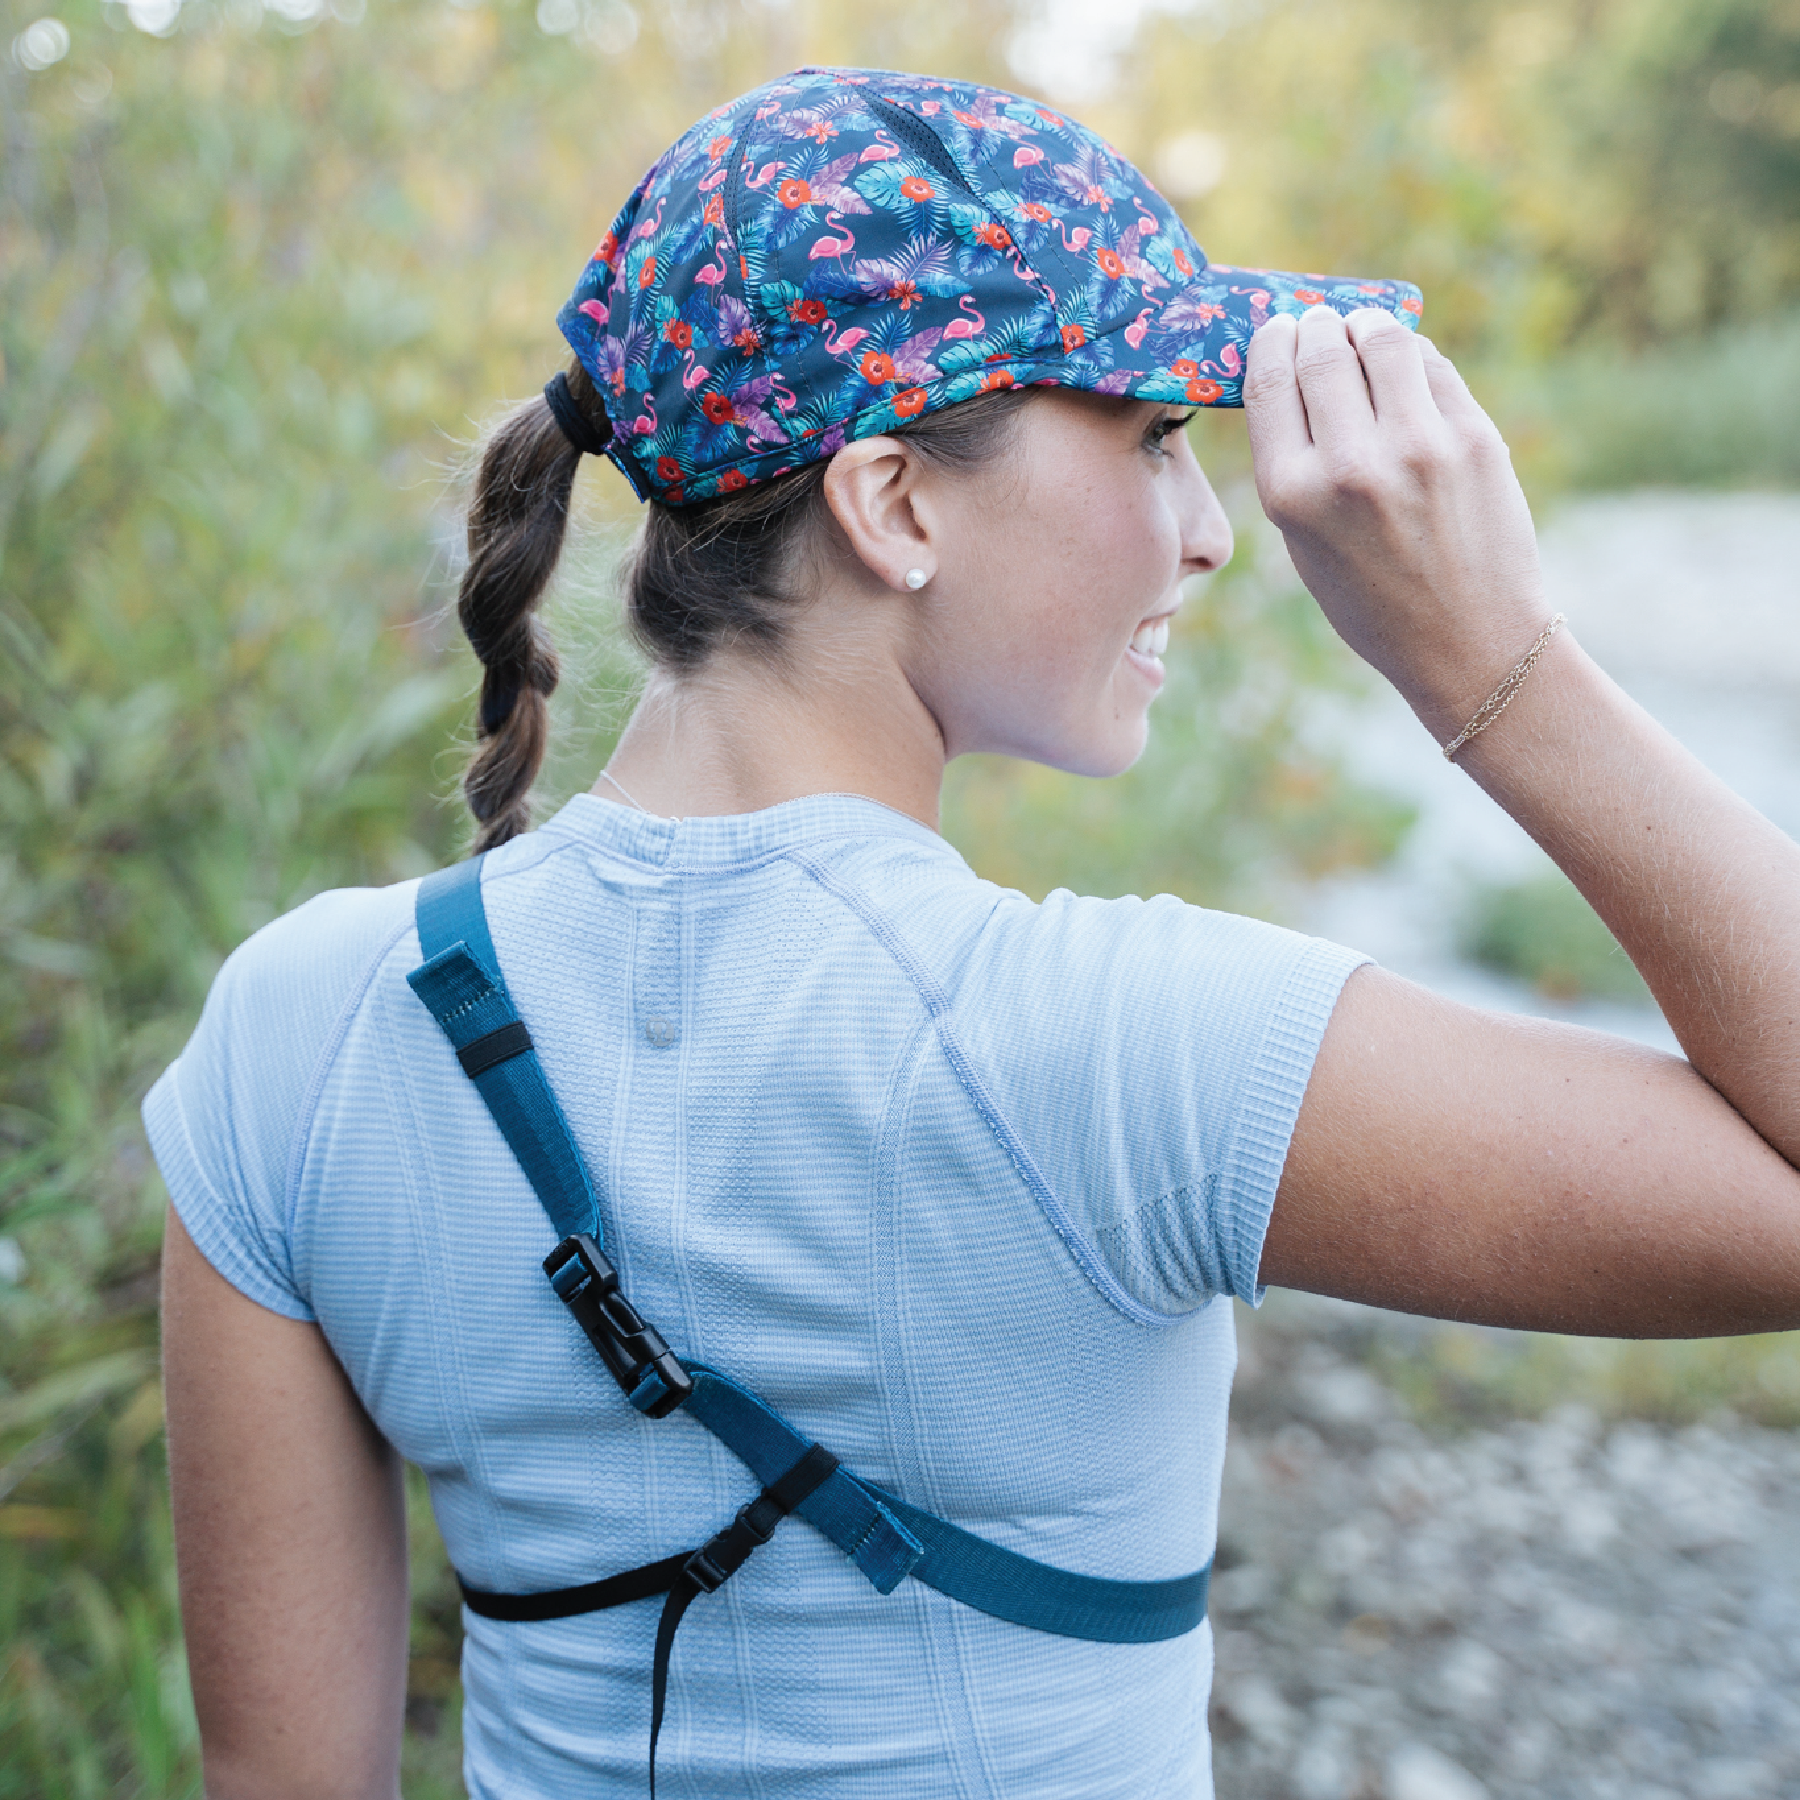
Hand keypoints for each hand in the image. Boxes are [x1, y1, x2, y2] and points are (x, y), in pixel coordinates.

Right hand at [1243, 306, 1549, 740]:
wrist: (1468, 642)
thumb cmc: (1373, 599)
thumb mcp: (1304, 543)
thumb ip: (1292, 463)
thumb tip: (1294, 370)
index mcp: (1292, 495)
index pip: (1270, 382)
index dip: (1272, 342)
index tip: (1277, 329)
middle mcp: (1351, 465)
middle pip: (1322, 351)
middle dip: (1315, 326)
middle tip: (1317, 322)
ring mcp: (1419, 447)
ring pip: (1383, 340)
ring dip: (1365, 325)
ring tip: (1362, 332)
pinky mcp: (1475, 438)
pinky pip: (1432, 366)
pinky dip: (1411, 355)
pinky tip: (1403, 367)